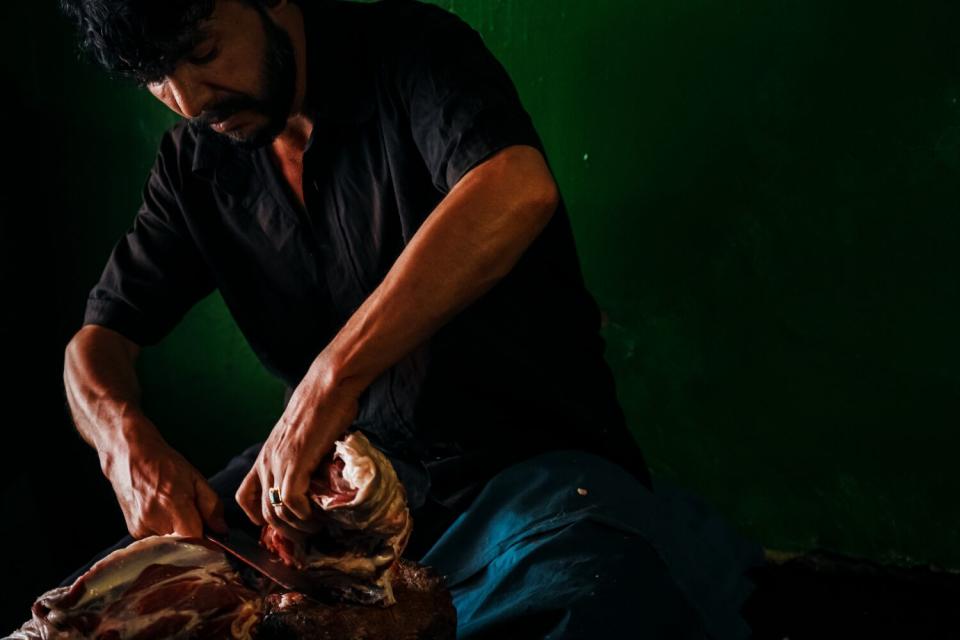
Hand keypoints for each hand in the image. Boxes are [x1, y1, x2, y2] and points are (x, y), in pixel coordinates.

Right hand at [104, 424, 226, 538]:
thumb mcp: (196, 479)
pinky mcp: (135, 532)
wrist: (131, 457)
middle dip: (194, 537)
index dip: (208, 542)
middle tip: (194, 518)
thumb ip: (211, 507)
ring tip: (175, 511)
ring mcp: (142, 529)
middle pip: (184, 545)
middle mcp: (155, 521)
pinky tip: (163, 514)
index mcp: (174, 505)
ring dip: (178, 534)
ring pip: (170, 544)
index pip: (196, 540)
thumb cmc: (167, 465)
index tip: (212, 536)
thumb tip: (222, 530)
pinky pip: (158, 540)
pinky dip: (165, 532)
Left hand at [235, 358, 360, 533]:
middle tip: (304, 538)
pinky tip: (317, 516)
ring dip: (297, 528)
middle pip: (263, 513)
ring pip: (276, 513)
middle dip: (283, 532)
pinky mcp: (295, 465)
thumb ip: (303, 456)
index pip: (245, 496)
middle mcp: (267, 463)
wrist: (327, 387)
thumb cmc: (322, 406)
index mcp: (266, 457)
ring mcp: (279, 464)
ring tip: (315, 530)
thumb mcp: (303, 437)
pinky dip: (304, 516)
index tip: (279, 525)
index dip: (257, 517)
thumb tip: (320, 474)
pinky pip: (292, 503)